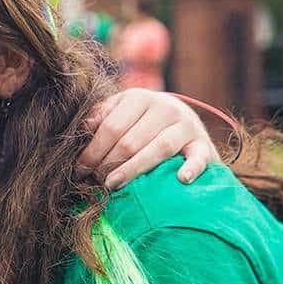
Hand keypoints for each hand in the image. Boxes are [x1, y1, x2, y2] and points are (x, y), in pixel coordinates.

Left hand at [78, 89, 218, 189]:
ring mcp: (186, 126)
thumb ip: (101, 116)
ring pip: (158, 148)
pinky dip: (191, 167)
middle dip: (108, 164)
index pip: (111, 126)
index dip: (93, 150)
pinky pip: (198, 157)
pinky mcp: (203, 144)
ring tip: (113, 185)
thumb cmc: (141, 121)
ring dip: (133, 169)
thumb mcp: (120, 111)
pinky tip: (181, 179)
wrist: (184, 121)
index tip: (79, 170)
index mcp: (139, 98)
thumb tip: (82, 127)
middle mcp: (165, 107)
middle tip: (94, 182)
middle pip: (131, 140)